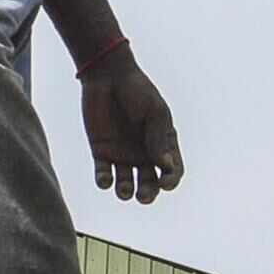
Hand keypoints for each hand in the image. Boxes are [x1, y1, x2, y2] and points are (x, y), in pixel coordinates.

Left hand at [82, 54, 181, 203]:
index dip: (171, 180)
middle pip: (150, 184)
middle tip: (143, 196)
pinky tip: (105, 180)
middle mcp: (144, 154)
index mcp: (163, 144)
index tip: (165, 182)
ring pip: (126, 185)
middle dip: (148, 193)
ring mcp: (122, 155)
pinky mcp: (101, 153)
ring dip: (126, 191)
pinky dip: (104, 181)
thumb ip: (158, 138)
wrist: (108, 77)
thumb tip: (165, 166)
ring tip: (124, 189)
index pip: (172, 171)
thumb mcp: (154, 112)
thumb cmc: (137, 91)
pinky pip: (104, 175)